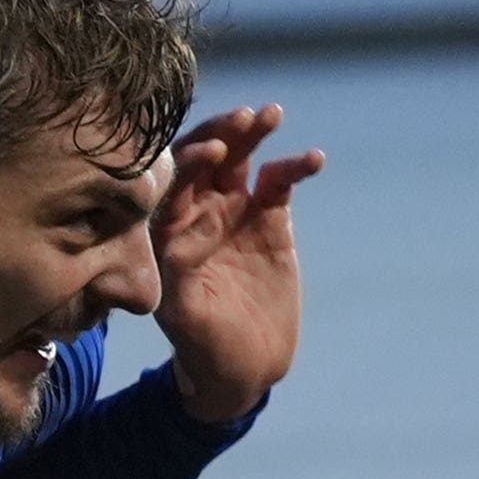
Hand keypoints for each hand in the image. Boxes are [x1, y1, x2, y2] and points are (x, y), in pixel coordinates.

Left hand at [149, 105, 319, 425]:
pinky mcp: (269, 218)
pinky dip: (295, 166)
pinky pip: (280, 182)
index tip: (212, 151)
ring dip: (253, 134)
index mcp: (165, 231)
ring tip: (272, 114)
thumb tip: (171, 246)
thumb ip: (176, 279)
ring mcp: (232, 211)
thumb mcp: (185, 318)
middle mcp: (195, 213)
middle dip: (220, 133)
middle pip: (204, 159)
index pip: (171, 183)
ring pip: (240, 160)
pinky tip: (313, 159)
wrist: (244, 365)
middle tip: (243, 117)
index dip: (189, 162)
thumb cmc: (203, 347)